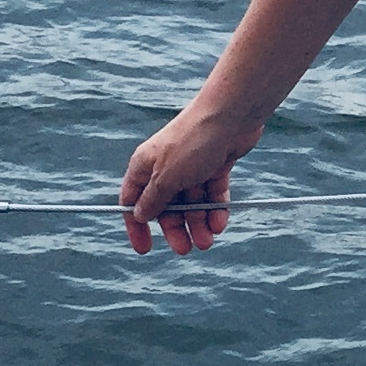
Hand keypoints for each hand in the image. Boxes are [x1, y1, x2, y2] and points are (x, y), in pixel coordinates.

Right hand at [120, 105, 263, 252]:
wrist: (231, 116)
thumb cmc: (193, 142)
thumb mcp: (167, 177)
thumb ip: (153, 199)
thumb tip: (140, 215)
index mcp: (144, 166)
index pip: (133, 201)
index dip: (137, 226)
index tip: (145, 249)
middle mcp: (166, 167)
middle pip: (166, 206)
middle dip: (176, 228)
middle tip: (187, 249)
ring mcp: (191, 166)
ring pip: (192, 203)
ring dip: (199, 223)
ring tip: (208, 240)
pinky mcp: (215, 164)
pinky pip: (212, 194)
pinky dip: (216, 209)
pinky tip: (220, 223)